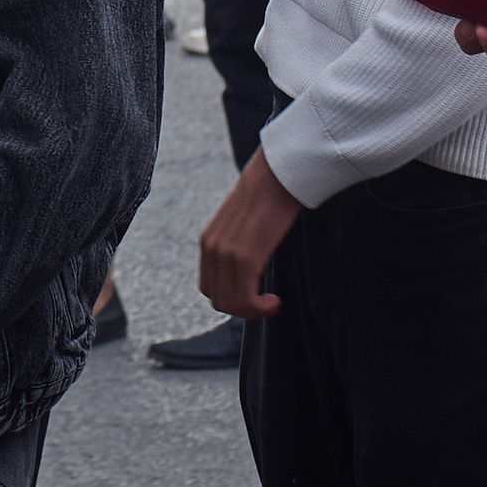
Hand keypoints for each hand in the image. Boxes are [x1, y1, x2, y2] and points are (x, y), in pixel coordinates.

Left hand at [197, 148, 299, 319]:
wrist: (278, 174)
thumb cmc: (268, 195)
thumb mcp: (242, 222)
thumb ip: (237, 243)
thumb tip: (249, 263)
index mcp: (208, 241)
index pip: (209, 288)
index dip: (232, 299)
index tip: (255, 296)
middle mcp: (211, 248)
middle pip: (218, 300)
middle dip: (243, 309)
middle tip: (266, 303)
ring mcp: (226, 253)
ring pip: (230, 304)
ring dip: (253, 312)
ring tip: (272, 302)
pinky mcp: (245, 257)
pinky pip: (245, 299)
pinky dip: (259, 308)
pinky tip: (275, 300)